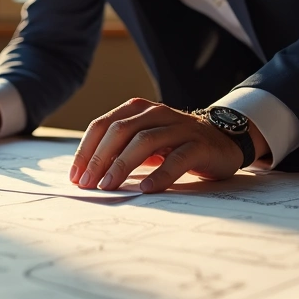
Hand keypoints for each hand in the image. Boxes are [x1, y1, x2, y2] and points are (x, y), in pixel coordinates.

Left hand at [68, 98, 267, 192]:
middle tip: (87, 183)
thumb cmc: (175, 144)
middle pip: (120, 131)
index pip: (102, 125)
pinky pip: (176, 159)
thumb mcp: (144, 142)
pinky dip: (159, 174)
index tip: (75, 175)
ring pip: (144, 141)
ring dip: (121, 165)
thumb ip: (120, 150)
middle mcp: (156, 113)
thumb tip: (87, 175)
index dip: (86, 150)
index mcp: (137, 110)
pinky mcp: (199, 145)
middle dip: (99, 158)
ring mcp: (179, 127)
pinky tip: (145, 188)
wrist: (223, 139)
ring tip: (108, 186)